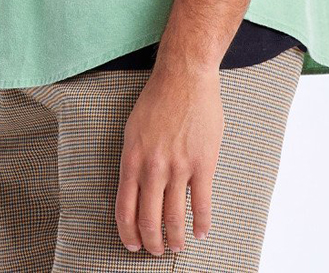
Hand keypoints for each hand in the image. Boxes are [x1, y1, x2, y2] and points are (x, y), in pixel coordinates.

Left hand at [115, 64, 223, 255]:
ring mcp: (178, 167)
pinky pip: (202, 204)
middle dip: (152, 243)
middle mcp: (152, 168)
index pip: (125, 210)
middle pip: (149, 220)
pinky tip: (201, 232)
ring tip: (177, 247)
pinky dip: (201, 224)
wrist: (185, 76)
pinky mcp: (203, 164)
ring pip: (174, 218)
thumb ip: (133, 160)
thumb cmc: (157, 99)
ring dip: (175, 239)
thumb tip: (134, 189)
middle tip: (156, 251)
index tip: (133, 246)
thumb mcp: (132, 129)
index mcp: (132, 159)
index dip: (128, 234)